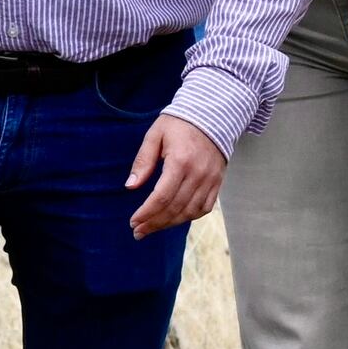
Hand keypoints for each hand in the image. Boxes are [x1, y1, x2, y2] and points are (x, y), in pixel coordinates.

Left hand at [124, 116, 225, 233]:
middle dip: (154, 223)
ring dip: (169, 224)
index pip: (162, 197)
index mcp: (180, 161)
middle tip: (138, 232)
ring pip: (189, 212)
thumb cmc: (178, 124)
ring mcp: (210, 180)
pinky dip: (189, 217)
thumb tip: (130, 186)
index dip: (146, 213)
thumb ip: (143, 161)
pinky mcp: (217, 183)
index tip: (133, 222)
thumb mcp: (155, 135)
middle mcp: (198, 174)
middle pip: (175, 208)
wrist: (212, 116)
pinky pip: (204, 208)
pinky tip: (174, 220)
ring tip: (152, 228)